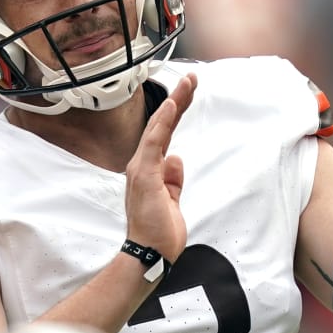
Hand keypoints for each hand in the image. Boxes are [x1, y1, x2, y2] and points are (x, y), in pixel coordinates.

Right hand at [125, 72, 194, 261]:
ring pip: (158, 128)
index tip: (188, 93)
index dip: (176, 112)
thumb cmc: (158, 232)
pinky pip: (154, 142)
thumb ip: (173, 180)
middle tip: (191, 78)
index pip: (164, 134)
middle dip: (177, 100)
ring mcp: (141, 168)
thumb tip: (176, 158)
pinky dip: (162, 122)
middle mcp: (141, 165)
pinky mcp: (145, 175)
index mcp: (148, 170)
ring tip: (188, 83)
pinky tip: (171, 105)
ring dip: (174, 104)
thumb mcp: (172, 201)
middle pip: (162, 125)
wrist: (149, 253)